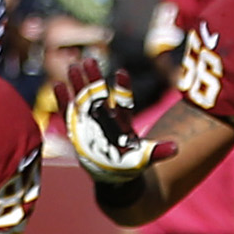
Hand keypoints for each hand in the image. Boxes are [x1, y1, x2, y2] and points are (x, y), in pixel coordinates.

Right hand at [57, 54, 177, 183]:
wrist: (114, 174)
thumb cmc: (131, 164)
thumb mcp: (146, 158)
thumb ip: (158, 152)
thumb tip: (176, 148)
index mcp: (123, 122)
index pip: (123, 101)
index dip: (122, 87)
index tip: (122, 72)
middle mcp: (107, 118)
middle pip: (100, 94)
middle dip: (94, 78)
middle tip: (88, 60)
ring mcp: (91, 122)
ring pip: (83, 99)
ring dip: (78, 84)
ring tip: (72, 66)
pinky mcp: (77, 130)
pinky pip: (69, 113)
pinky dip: (63, 100)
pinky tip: (57, 85)